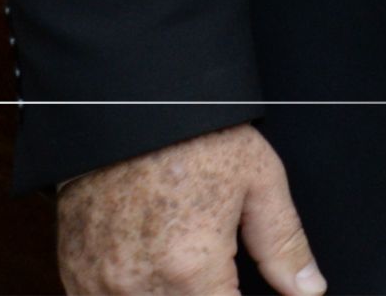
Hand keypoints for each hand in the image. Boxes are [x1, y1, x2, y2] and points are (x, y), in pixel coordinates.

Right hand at [57, 123, 322, 295]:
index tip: (243, 289)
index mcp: (192, 269)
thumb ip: (283, 245)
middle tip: (220, 275)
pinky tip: (155, 275)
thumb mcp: (260, 183)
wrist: (128, 107)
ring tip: (186, 265)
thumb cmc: (198, 140)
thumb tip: (309, 290)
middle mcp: (141, 286)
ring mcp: (101, 284)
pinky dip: (132, 295)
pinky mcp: (76, 274)